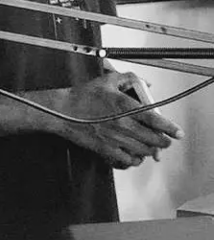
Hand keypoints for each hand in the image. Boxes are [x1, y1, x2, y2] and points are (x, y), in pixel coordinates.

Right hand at [55, 71, 183, 168]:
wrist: (62, 112)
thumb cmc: (81, 97)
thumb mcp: (106, 81)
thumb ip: (128, 79)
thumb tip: (145, 83)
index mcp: (125, 106)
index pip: (156, 120)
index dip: (170, 128)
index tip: (176, 132)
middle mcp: (122, 124)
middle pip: (154, 139)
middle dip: (163, 141)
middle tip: (164, 140)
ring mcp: (115, 139)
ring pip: (144, 151)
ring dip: (150, 150)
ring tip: (150, 146)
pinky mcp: (106, 149)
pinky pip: (128, 160)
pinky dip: (135, 159)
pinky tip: (134, 154)